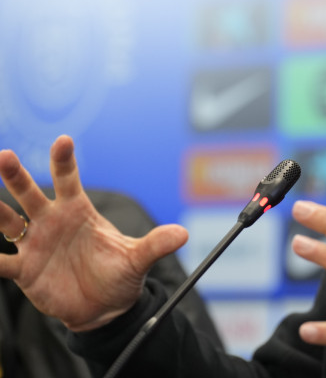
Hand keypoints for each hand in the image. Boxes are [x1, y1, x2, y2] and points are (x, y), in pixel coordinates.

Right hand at [0, 135, 187, 330]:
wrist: (104, 308)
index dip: (64, 161)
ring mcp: (35, 244)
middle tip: (4, 156)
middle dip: (16, 175)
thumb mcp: (138, 259)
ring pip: (8, 221)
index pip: (69, 180)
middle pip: (30, 193)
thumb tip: (183, 234)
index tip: (63, 141)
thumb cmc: (118, 274)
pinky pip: (1, 262)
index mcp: (78, 211)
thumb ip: (156, 244)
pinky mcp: (24, 270)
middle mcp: (52, 221)